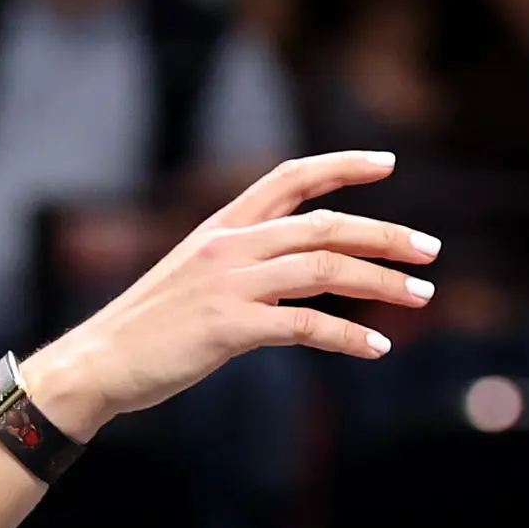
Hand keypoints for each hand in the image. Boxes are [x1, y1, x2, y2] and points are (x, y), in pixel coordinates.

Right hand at [22, 150, 434, 432]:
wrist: (97, 363)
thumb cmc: (146, 329)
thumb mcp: (192, 277)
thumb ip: (241, 265)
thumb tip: (292, 269)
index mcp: (221, 227)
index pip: (290, 177)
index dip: (343, 166)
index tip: (389, 164)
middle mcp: (230, 246)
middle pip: (326, 226)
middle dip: (386, 236)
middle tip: (430, 251)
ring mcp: (229, 285)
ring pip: (324, 271)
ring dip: (381, 284)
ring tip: (421, 297)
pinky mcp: (228, 328)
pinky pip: (304, 326)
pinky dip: (347, 337)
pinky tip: (376, 349)